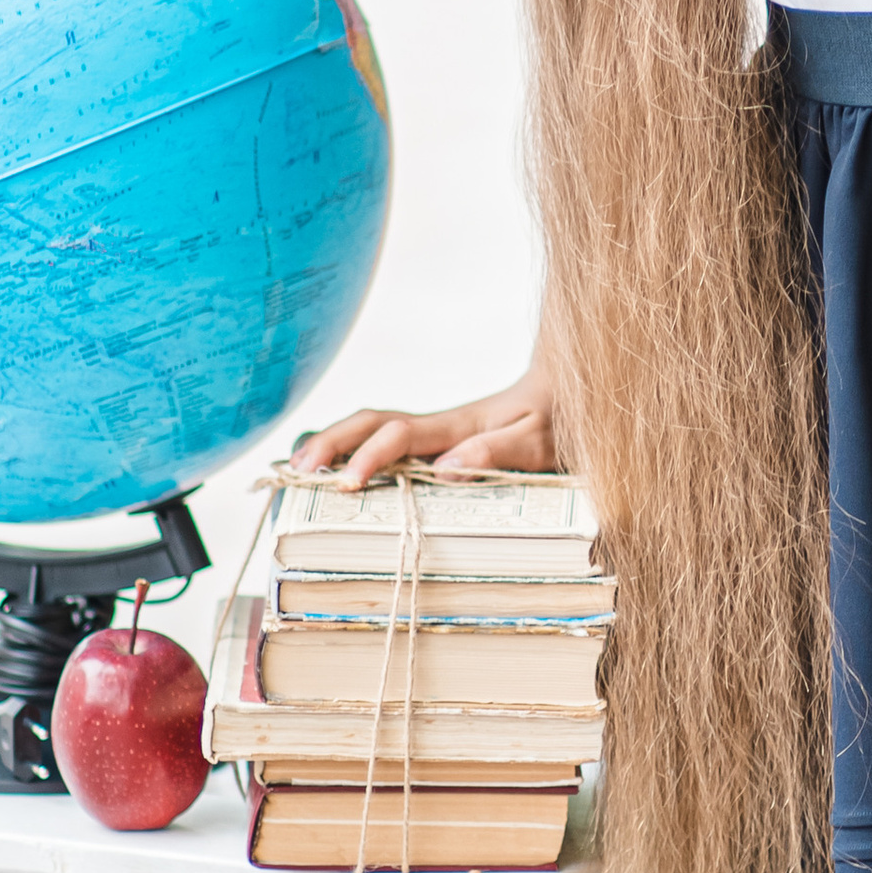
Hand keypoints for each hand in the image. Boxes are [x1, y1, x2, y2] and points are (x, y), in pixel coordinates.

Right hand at [292, 362, 558, 486]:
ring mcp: (439, 430)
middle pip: (372, 421)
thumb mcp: (542, 440)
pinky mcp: (442, 440)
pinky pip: (389, 438)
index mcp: (461, 426)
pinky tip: (333, 466)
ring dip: (334, 441)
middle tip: (295, 469)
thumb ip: (500, 451)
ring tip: (296, 467)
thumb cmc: (562, 419)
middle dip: (331, 441)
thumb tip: (447, 468)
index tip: (344, 482)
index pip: (401, 435)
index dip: (370, 456)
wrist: (576, 390)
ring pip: (374, 427)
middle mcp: (442, 425)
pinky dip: (353, 447)